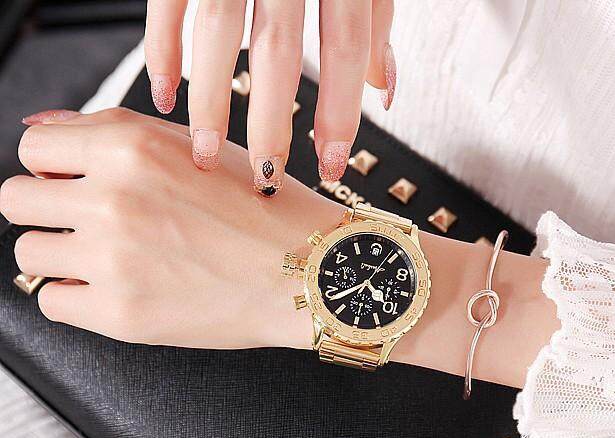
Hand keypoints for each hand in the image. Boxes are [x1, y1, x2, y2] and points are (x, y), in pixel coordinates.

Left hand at [1, 108, 557, 388]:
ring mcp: (113, 260)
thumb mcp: (198, 147)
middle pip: (15, 200)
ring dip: (63, 254)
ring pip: (29, 254)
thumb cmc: (265, 209)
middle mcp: (114, 198)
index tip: (70, 181)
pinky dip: (78, 297)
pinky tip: (122, 287)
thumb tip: (41, 132)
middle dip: (49, 208)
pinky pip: (52, 303)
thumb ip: (113, 132)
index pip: (32, 148)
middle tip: (90, 221)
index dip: (52, 166)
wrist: (313, 272)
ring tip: (114, 257)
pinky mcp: (121, 314)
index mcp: (130, 147)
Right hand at [144, 0, 396, 193]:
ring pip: (219, 30)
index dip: (340, 112)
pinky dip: (162, 48)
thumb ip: (374, 24)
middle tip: (265, 175)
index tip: (333, 165)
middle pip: (279, 50)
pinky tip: (165, 92)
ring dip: (209, 97)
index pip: (345, 48)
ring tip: (204, 153)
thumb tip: (385, 90)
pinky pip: (168, 1)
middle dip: (270, 121)